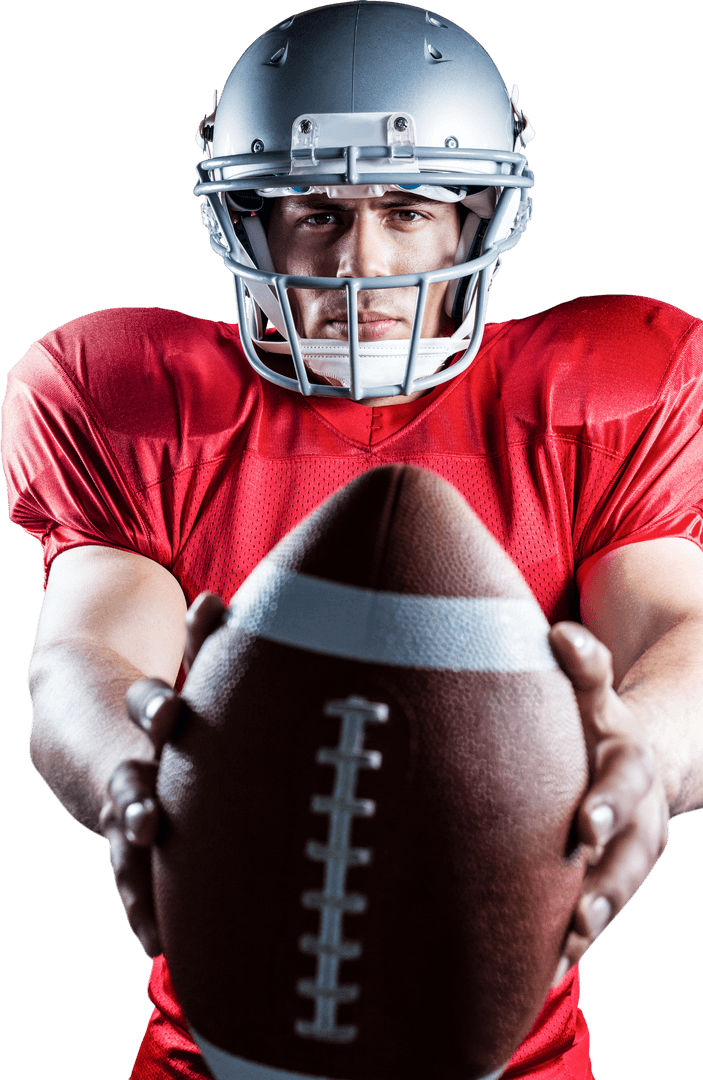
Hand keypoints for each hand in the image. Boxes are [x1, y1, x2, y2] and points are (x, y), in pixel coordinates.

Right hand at [98, 592, 226, 955]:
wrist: (77, 718)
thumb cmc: (153, 693)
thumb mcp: (178, 663)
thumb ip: (201, 635)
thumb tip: (215, 598)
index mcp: (148, 712)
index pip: (151, 701)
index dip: (160, 702)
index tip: (171, 707)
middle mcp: (129, 756)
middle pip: (132, 771)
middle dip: (141, 788)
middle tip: (148, 813)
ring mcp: (121, 798)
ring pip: (127, 826)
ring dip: (138, 852)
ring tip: (146, 878)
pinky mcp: (123, 831)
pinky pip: (131, 873)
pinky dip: (141, 904)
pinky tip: (153, 941)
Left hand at [548, 622, 669, 986]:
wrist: (642, 759)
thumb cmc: (598, 723)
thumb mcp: (596, 691)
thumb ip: (584, 665)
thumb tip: (562, 634)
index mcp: (629, 763)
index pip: (624, 781)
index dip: (608, 801)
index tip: (585, 825)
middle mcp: (636, 814)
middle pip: (631, 855)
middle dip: (607, 884)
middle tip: (580, 915)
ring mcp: (626, 852)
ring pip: (616, 894)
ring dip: (592, 925)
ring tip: (562, 956)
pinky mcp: (608, 879)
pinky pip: (594, 917)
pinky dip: (570, 947)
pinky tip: (540, 976)